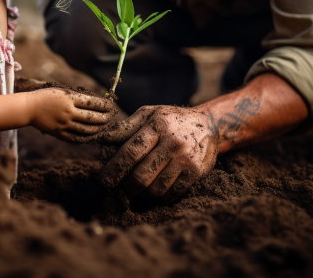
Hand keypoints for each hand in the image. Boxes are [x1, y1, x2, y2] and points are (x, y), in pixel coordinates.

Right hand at [29, 88, 116, 142]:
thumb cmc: (47, 96)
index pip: (93, 103)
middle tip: (110, 117)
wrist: (29, 108)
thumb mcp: (63, 91)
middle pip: (92, 118)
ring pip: (86, 130)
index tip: (111, 106)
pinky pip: (76, 138)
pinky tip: (92, 135)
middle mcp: (68, 112)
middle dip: (105, 118)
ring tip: (103, 126)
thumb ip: (78, 98)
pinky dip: (87, 138)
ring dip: (98, 128)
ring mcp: (64, 124)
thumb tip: (96, 104)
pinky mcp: (59, 133)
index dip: (105, 106)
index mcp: (69, 98)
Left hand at [98, 105, 219, 199]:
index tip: (104, 181)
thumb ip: (126, 127)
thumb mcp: (149, 114)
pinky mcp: (196, 172)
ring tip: (137, 190)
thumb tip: (102, 139)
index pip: (131, 151)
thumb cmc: (171, 119)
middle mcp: (173, 142)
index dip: (115, 169)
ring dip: (142, 195)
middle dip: (126, 187)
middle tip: (121, 188)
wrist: (210, 123)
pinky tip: (154, 191)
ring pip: (156, 189)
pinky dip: (160, 198)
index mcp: (158, 125)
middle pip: (142, 176)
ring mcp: (186, 159)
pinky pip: (172, 194)